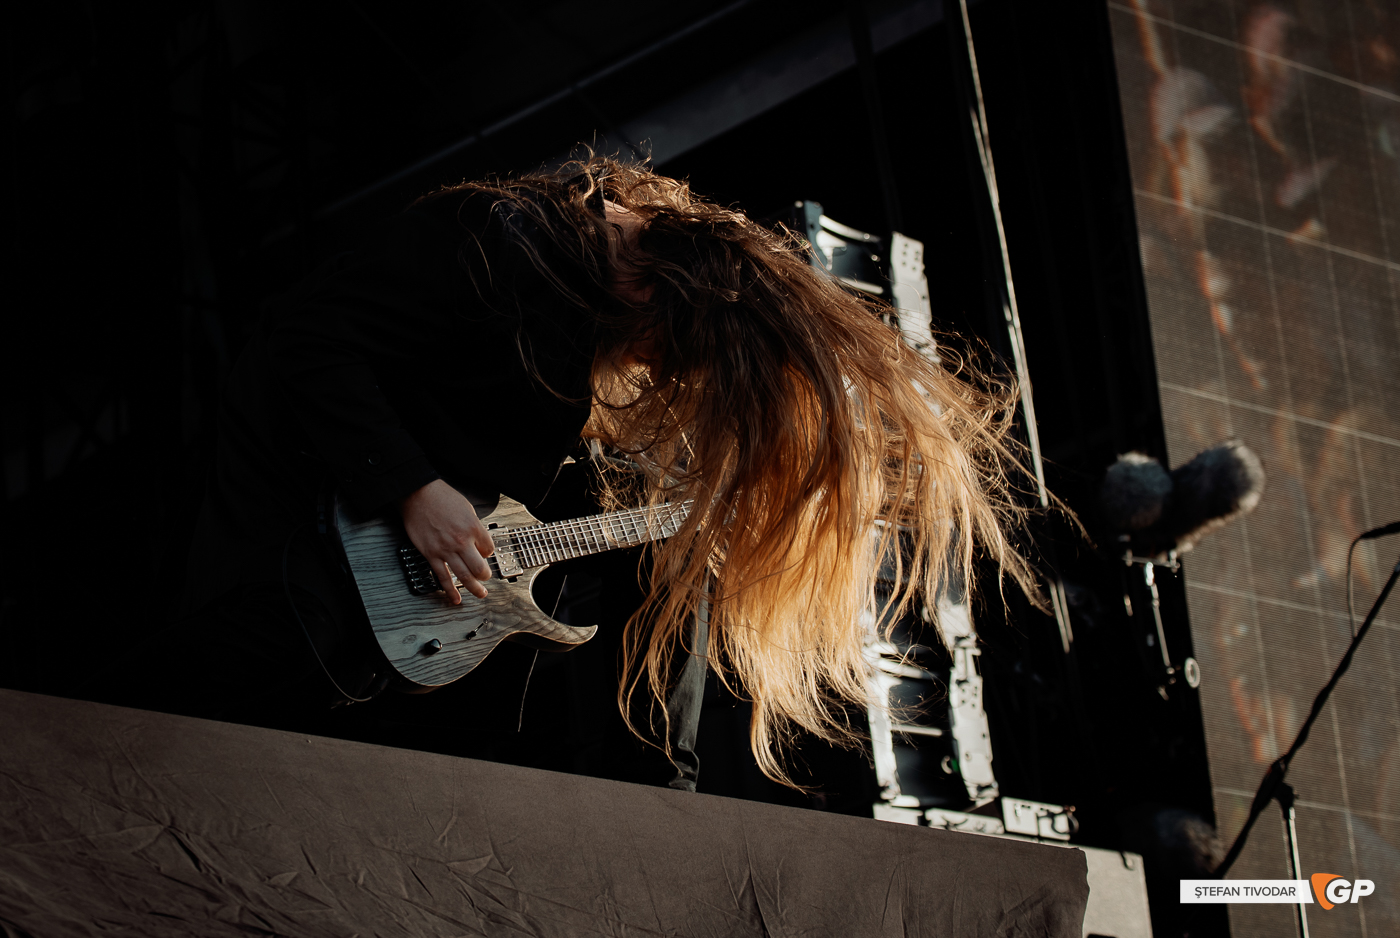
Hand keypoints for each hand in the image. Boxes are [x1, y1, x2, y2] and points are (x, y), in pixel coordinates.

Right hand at [399, 479, 493, 602]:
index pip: (489, 549)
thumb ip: (474, 527)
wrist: (418, 495)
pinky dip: (450, 590)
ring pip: (464, 576)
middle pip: (480, 568)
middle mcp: (461, 541)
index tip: (485, 555)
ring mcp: (445, 550)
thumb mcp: (467, 508)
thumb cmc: (441, 498)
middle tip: (486, 578)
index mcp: (473, 527)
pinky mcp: (431, 554)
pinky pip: (443, 577)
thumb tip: (478, 541)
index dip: (489, 554)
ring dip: (474, 588)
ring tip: (480, 594)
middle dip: (485, 576)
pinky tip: (455, 598)